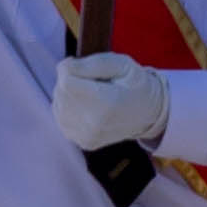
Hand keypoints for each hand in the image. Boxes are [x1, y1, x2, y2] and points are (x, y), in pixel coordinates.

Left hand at [49, 53, 171, 150]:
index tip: (81, 65)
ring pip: (58, 105)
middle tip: (91, 79)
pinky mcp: (83, 142)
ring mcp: (88, 137)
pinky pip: (61, 118)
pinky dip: (68, 108)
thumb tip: (63, 68)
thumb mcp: (121, 64)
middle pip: (61, 94)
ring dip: (67, 94)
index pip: (67, 83)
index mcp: (107, 104)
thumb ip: (92, 63)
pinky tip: (86, 105)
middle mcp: (95, 125)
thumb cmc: (134, 84)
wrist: (148, 113)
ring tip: (90, 92)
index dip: (69, 68)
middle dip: (69, 80)